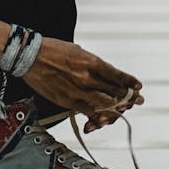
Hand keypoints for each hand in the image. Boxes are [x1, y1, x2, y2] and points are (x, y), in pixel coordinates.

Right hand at [23, 37, 143, 122]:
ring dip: (117, 108)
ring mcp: (79, 91)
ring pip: (106, 105)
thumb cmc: (52, 50)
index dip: (131, 83)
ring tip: (122, 109)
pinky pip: (88, 113)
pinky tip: (104, 118)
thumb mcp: (78, 51)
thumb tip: (105, 73)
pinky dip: (98, 117)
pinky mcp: (68, 101)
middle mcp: (88, 78)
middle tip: (136, 100)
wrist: (30, 56)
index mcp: (92, 62)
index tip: (138, 86)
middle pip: (116, 92)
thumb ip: (93, 64)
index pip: (118, 76)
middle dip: (129, 97)